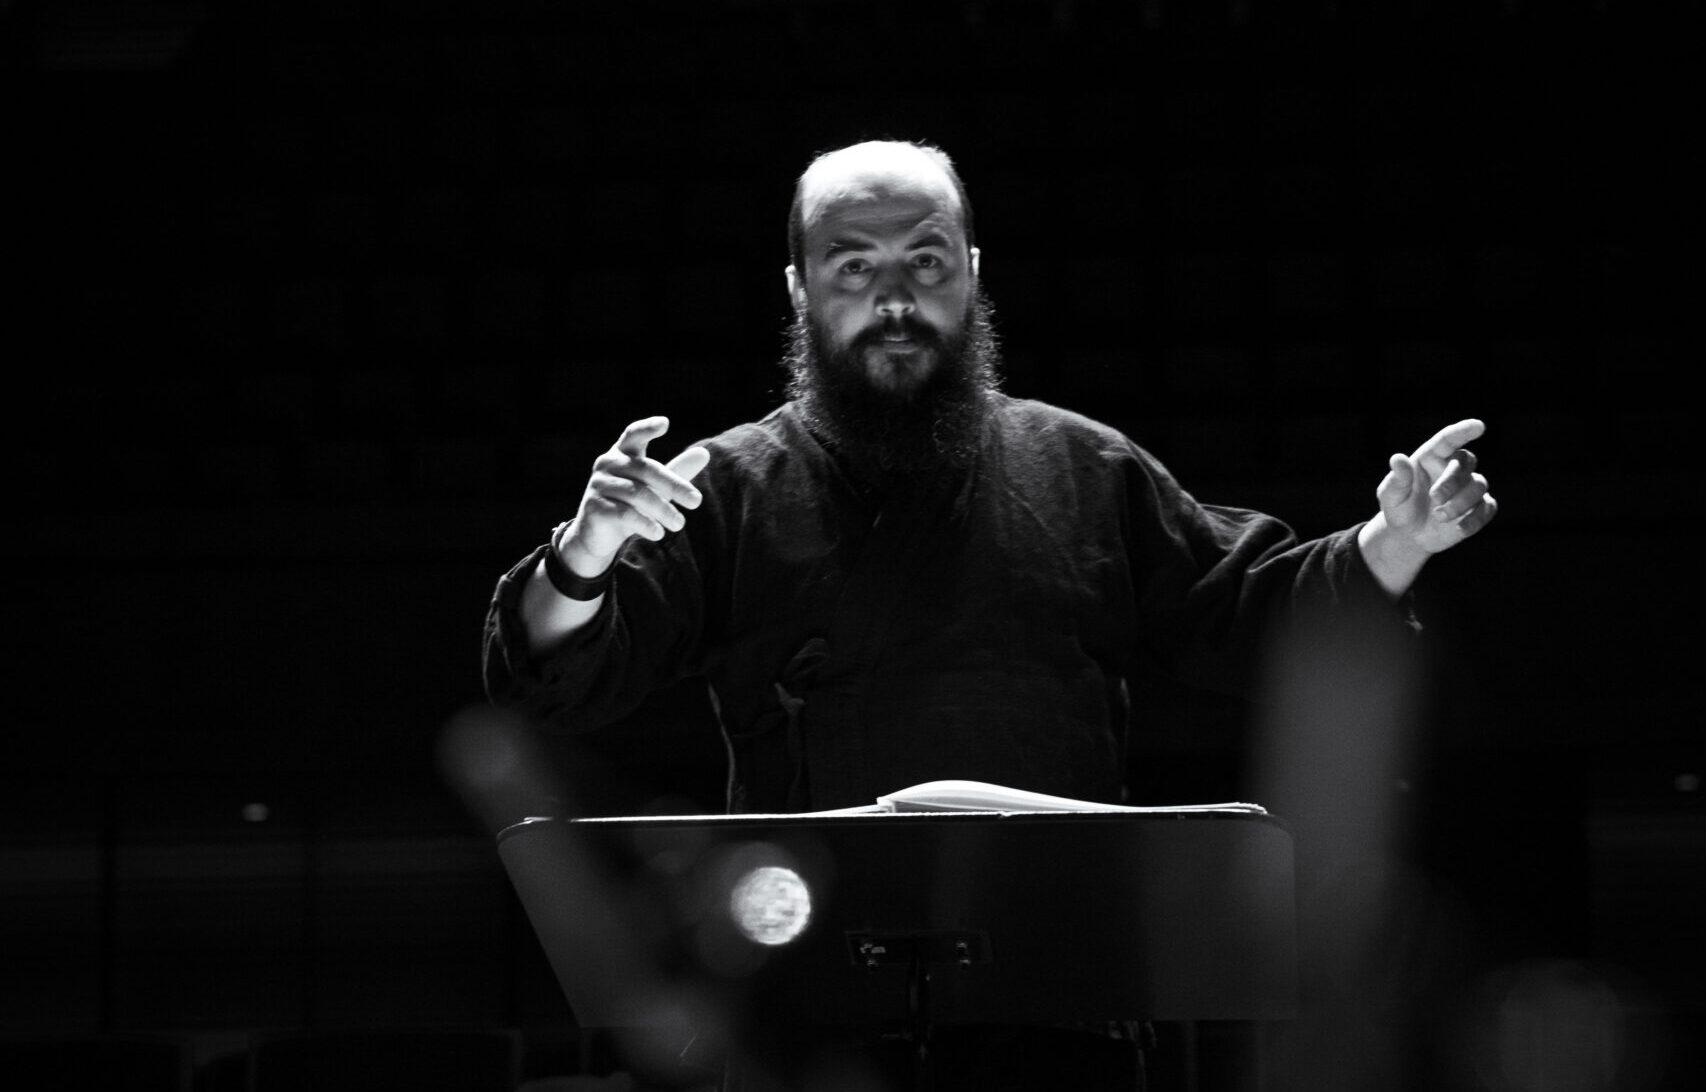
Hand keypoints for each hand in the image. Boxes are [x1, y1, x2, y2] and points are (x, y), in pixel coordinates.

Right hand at [559, 416, 710, 576]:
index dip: (647, 428)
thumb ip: (677, 471)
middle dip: (674, 485)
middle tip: (696, 501)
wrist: (598, 535)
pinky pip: (624, 513)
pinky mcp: (593, 507)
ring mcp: (598, 484)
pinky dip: (644, 523)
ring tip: (679, 524)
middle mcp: (607, 464)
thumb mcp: (655, 488)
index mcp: (622, 454)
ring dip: (663, 510)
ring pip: (637, 493)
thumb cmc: (631, 504)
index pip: (633, 435)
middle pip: (646, 469)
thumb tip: (704, 453)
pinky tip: (659, 533)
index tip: (664, 423)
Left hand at [1376, 418, 1497, 554]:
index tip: (1479, 426)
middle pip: (1465, 462)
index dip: (1463, 431)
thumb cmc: (1399, 507)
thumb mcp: (1390, 495)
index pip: (1449, 439)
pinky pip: (1487, 507)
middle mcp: (1453, 468)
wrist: (1409, 534)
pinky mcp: (1479, 507)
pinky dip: (1475, 518)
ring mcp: (1468, 487)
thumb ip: (1396, 479)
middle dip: (1452, 480)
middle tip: (1435, 498)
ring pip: (1478, 485)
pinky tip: (1458, 529)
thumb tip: (1397, 458)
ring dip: (1461, 502)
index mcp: (1431, 457)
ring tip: (1440, 517)